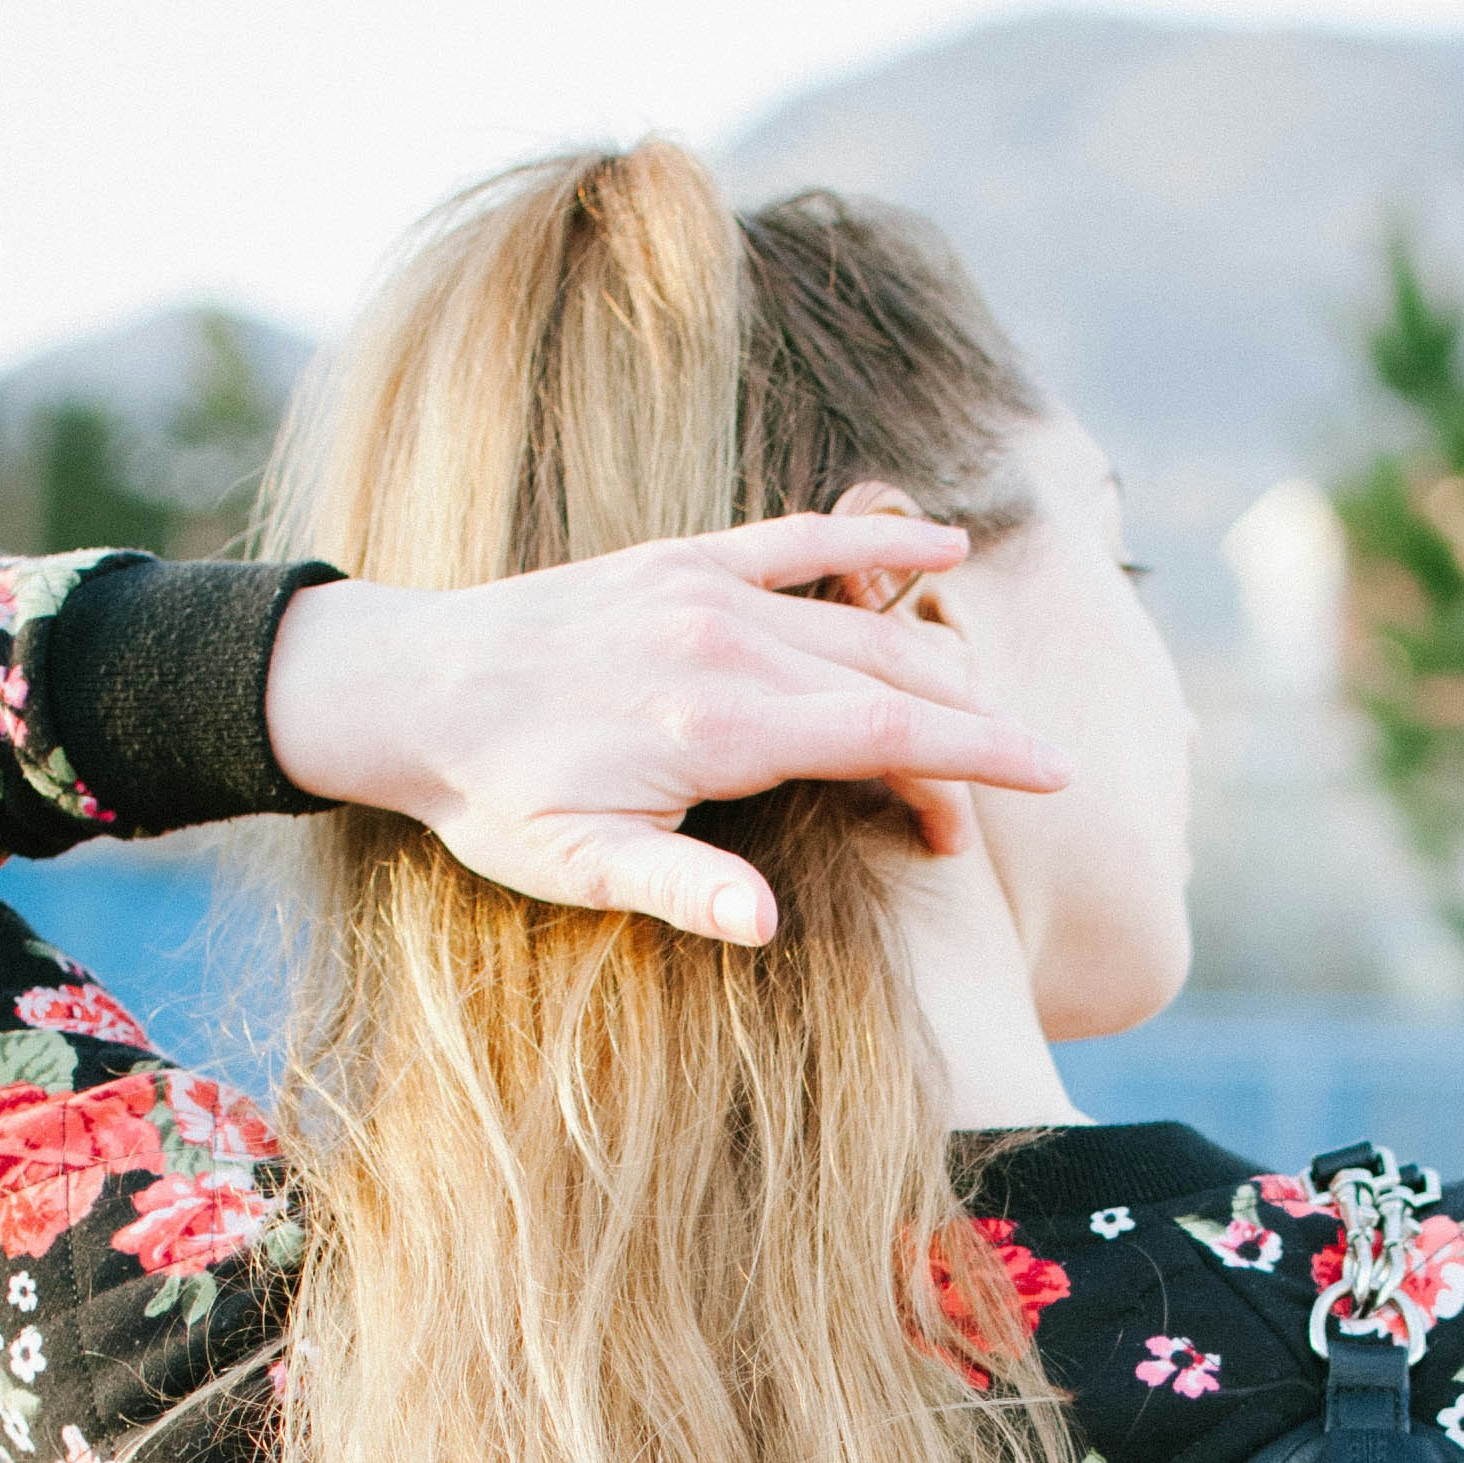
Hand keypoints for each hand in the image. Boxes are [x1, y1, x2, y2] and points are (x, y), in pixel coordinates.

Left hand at [261, 515, 1070, 941]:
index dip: (978, 755)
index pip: (886, 731)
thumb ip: (680, 887)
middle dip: (969, 733)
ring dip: (936, 668)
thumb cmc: (493, 795)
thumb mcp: (577, 865)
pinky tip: (940, 540)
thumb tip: (767, 923)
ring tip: (984, 724)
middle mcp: (725, 643)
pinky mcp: (685, 560)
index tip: (1054, 775)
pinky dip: (875, 539)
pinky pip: (802, 540)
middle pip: (894, 677)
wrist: (409, 686)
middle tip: (1010, 794)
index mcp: (716, 725)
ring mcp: (709, 590)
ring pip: (863, 619)